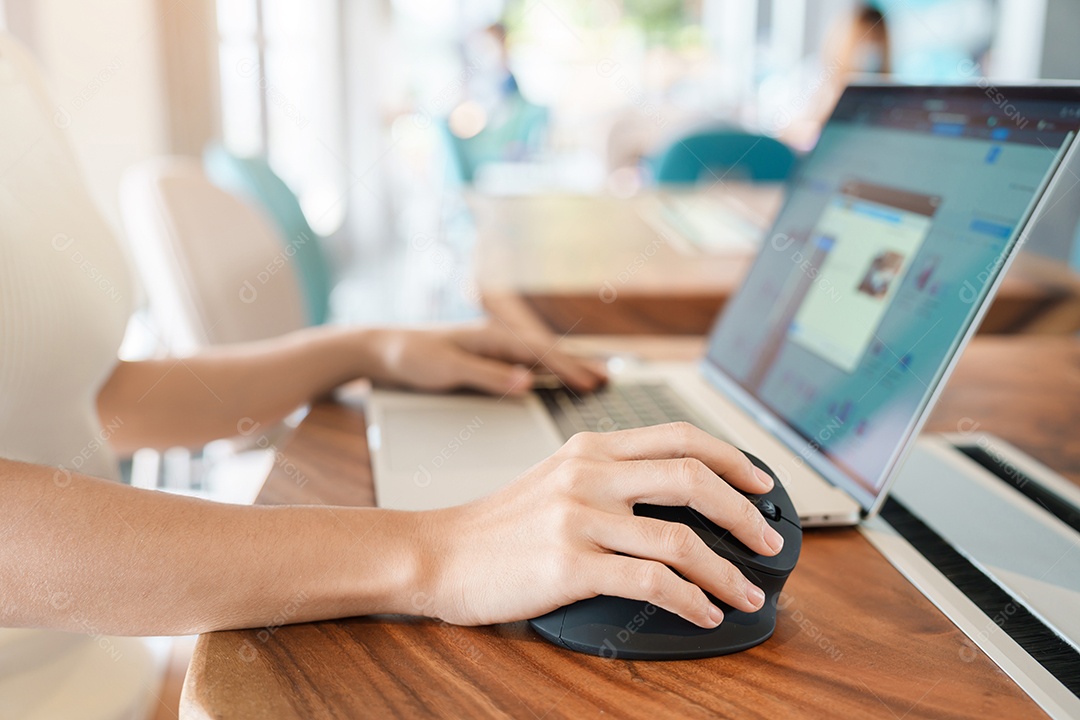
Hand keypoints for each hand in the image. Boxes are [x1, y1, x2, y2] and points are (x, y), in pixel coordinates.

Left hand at [366, 322, 605, 395]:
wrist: (381, 349)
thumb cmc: (410, 357)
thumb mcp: (447, 369)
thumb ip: (488, 376)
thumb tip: (527, 382)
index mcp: (491, 337)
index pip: (540, 353)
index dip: (569, 369)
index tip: (593, 383)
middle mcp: (495, 338)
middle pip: (545, 352)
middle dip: (576, 365)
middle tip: (607, 380)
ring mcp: (491, 346)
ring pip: (537, 357)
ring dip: (564, 367)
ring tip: (592, 378)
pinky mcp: (484, 357)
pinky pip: (523, 362)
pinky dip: (545, 370)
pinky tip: (553, 378)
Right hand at [416, 423, 783, 627]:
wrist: (438, 554)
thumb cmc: (497, 524)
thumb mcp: (555, 479)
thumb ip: (608, 476)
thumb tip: (674, 496)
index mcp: (590, 448)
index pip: (679, 436)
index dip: (732, 458)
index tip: (762, 483)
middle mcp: (589, 474)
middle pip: (692, 478)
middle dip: (745, 512)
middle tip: (768, 540)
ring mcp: (578, 518)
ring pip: (679, 538)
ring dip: (727, 571)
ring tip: (746, 593)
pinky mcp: (569, 565)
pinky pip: (650, 581)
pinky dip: (690, 600)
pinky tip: (704, 613)